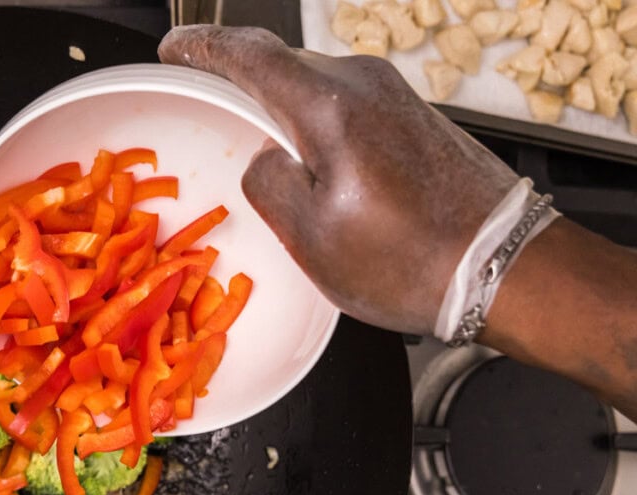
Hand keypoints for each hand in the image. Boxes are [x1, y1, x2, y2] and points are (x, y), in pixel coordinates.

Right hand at [158, 25, 518, 334]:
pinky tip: (303, 152)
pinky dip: (309, 117)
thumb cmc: (407, 261)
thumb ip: (269, 185)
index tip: (173, 48)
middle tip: (199, 95)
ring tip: (247, 132)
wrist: (504, 264)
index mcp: (330, 108)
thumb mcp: (313, 239)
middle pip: (281, 63)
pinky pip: (342, 102)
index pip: (251, 56)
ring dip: (276, 100)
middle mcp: (363, 84)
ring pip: (312, 84)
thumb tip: (263, 157)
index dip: (204, 46)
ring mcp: (392, 95)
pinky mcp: (411, 115)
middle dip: (235, 75)